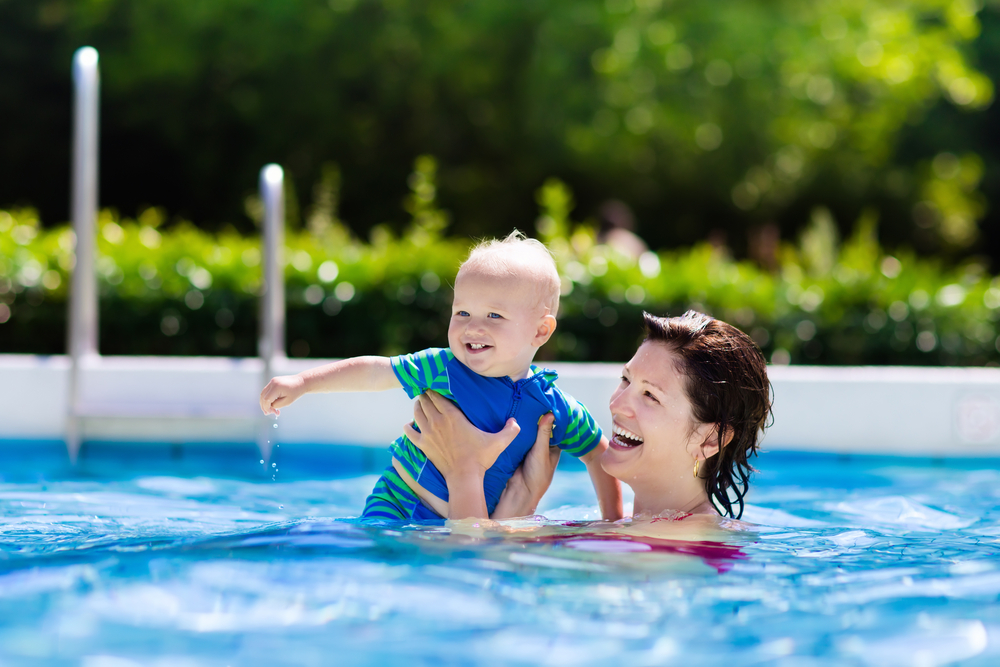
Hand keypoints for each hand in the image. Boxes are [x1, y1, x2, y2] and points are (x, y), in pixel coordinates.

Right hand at [259, 374, 305, 415]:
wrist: (301, 382)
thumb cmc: (296, 392)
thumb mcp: (288, 401)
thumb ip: (277, 405)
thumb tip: (269, 407)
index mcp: (276, 387)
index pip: (266, 399)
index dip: (266, 407)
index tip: (271, 413)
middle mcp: (273, 383)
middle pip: (263, 396)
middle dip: (264, 406)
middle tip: (268, 413)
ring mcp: (272, 381)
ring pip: (263, 393)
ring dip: (265, 402)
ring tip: (270, 410)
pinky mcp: (273, 381)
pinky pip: (267, 390)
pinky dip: (267, 397)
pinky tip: (272, 403)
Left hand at [403, 390, 519, 477]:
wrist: (464, 477)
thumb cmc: (480, 458)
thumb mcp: (499, 442)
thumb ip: (511, 430)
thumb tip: (516, 421)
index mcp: (452, 416)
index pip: (437, 396)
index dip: (434, 389)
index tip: (436, 386)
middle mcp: (437, 422)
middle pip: (425, 402)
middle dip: (425, 395)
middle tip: (428, 393)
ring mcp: (428, 434)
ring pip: (416, 414)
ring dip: (417, 407)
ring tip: (421, 404)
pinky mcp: (423, 446)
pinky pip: (410, 433)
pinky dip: (408, 427)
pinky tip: (409, 425)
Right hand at [493, 412, 559, 518]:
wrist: (520, 490)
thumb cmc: (537, 474)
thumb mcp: (542, 452)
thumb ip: (544, 433)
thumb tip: (550, 414)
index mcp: (553, 448)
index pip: (554, 429)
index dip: (552, 418)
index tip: (548, 402)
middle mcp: (542, 447)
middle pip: (540, 429)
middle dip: (536, 418)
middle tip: (532, 400)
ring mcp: (529, 448)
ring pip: (528, 432)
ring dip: (525, 423)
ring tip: (522, 404)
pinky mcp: (517, 449)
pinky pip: (518, 437)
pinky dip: (516, 430)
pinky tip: (513, 417)